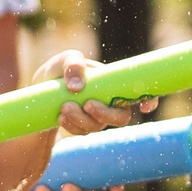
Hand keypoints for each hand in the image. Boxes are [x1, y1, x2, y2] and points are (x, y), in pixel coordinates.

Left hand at [31, 51, 156, 136]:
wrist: (42, 86)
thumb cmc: (60, 68)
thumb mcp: (66, 58)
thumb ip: (73, 65)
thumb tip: (77, 87)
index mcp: (115, 83)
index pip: (141, 92)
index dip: (150, 100)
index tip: (145, 107)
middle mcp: (111, 101)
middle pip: (121, 118)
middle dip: (105, 115)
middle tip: (87, 104)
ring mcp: (98, 116)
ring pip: (100, 126)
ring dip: (82, 120)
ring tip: (64, 107)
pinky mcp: (84, 126)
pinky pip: (83, 132)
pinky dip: (72, 126)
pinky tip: (60, 117)